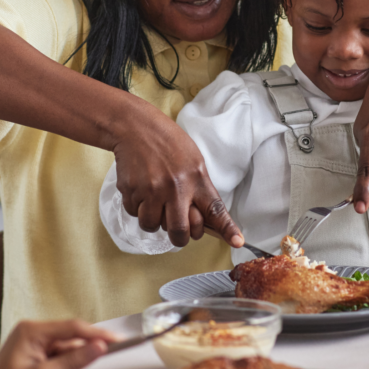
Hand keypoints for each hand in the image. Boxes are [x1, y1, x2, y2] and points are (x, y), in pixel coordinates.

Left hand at [0, 320, 117, 368]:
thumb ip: (73, 361)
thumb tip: (98, 348)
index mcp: (32, 330)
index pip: (73, 327)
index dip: (97, 335)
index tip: (117, 339)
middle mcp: (34, 334)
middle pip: (71, 341)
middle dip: (74, 361)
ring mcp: (34, 346)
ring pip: (67, 353)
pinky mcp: (36, 359)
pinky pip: (59, 361)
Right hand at [112, 103, 243, 248]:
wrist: (135, 127)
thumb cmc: (167, 143)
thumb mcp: (193, 161)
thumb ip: (199, 189)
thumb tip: (203, 219)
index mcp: (196, 178)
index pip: (215, 210)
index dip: (228, 229)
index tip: (237, 242)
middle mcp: (175, 187)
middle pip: (180, 231)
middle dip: (179, 238)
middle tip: (178, 233)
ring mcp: (152, 190)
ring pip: (153, 226)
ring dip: (154, 221)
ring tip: (155, 203)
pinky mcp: (132, 191)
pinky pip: (134, 214)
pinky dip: (137, 208)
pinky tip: (141, 190)